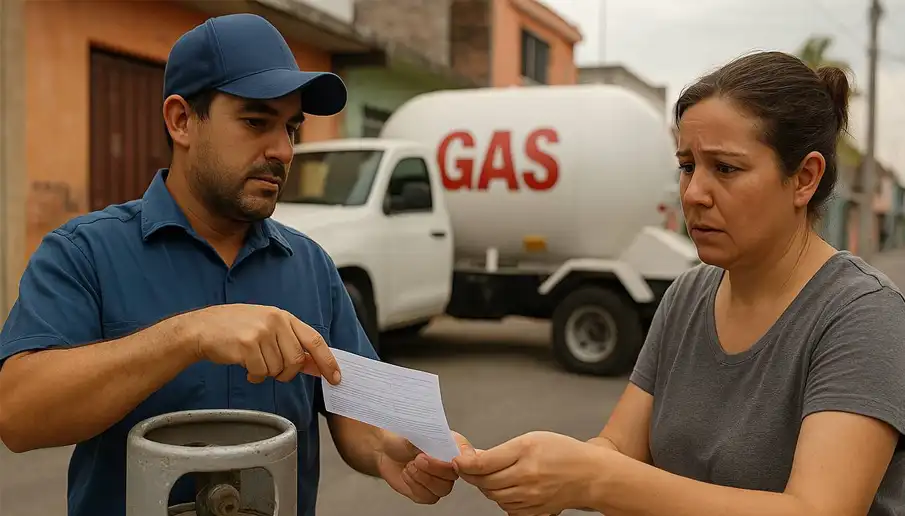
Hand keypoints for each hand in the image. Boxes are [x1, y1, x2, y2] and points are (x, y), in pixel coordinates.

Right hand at [176, 303, 339, 384]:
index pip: (314, 340)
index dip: (327, 361)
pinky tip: (244, 365)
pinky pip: (261, 372)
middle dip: (287, 373)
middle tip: (273, 370)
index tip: (335, 377)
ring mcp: (261, 332)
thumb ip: (292, 344)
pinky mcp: (247, 345)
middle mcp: (275, 321)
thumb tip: (316, 365)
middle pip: (297, 360)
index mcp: (284, 316)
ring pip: (278, 368)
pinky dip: (254, 375)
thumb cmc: (235, 329)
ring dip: (267, 373)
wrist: (201, 329)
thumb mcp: (267, 329)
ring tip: (253, 362)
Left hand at [378, 431, 473, 503]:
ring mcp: (439, 480)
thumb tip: (435, 438)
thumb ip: (428, 436)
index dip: (460, 459)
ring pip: (442, 489)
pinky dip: (414, 486)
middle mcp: (449, 465)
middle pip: (453, 476)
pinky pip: (427, 497)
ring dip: (422, 478)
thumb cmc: (402, 437)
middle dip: (434, 468)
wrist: (384, 449)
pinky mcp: (427, 493)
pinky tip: (407, 474)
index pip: (465, 455)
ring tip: (410, 466)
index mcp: (452, 445)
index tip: (449, 459)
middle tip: (418, 459)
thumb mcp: (415, 431)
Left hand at [453, 431, 602, 515]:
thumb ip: (503, 450)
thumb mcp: (532, 439)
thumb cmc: (564, 453)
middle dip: (472, 474)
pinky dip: (500, 497)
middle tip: (467, 465)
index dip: (464, 462)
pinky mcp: (533, 511)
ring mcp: (530, 497)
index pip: (484, 463)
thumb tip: (475, 457)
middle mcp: (527, 476)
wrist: (590, 476)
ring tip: (489, 475)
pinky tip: (506, 487)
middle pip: (485, 482)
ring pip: (493, 496)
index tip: (456, 459)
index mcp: (526, 452)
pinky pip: (505, 507)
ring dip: (485, 486)